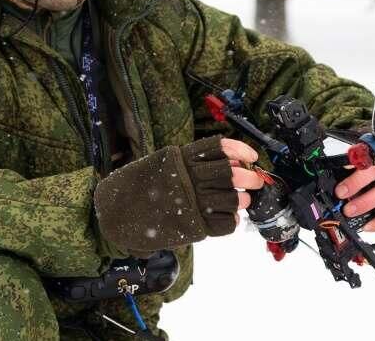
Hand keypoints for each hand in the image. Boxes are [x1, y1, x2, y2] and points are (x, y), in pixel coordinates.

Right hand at [94, 136, 262, 251]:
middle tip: (255, 181)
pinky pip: (225, 224)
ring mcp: (190, 203)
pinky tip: (228, 218)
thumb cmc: (145, 186)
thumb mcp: (165, 164)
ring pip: (232, 200)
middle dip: (249, 178)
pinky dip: (232, 221)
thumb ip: (194, 163)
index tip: (251, 157)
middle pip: (230, 174)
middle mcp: (187, 178)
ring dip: (242, 200)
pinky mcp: (192, 226)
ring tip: (241, 201)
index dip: (239, 151)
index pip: (218, 148)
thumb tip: (234, 164)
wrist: (118, 213)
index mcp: (181, 158)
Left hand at [335, 105, 374, 232]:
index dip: (355, 171)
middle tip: (341, 196)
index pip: (368, 158)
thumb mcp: (354, 155)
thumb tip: (318, 167)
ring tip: (349, 212)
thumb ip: (341, 162)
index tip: (341, 184)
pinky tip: (367, 225)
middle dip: (357, 186)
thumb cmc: (366, 160)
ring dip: (366, 205)